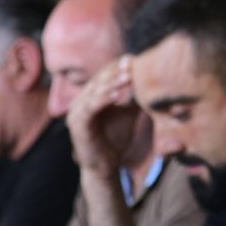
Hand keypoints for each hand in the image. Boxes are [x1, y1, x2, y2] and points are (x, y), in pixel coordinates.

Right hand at [67, 57, 141, 177]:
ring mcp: (76, 111)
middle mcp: (81, 100)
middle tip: (131, 62)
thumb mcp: (128, 114)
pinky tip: (117, 95)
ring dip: (111, 83)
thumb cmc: (116, 139)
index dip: (117, 67)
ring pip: (94, 91)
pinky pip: (91, 107)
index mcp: (90, 96)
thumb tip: (149, 79)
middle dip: (115, 71)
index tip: (133, 58)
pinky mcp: (77, 124)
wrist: (105, 167)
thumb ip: (134, 98)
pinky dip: (104, 99)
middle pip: (98, 80)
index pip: (103, 75)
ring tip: (128, 76)